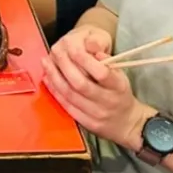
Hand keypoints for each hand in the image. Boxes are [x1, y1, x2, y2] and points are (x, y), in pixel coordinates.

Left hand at [43, 29, 150, 149]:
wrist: (127, 123)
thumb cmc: (120, 93)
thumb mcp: (120, 75)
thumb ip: (107, 62)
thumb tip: (93, 50)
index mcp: (118, 87)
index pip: (102, 73)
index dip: (85, 60)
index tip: (72, 48)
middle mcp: (108, 101)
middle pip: (81, 84)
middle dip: (64, 66)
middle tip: (54, 51)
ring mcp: (96, 114)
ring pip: (70, 95)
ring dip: (55, 77)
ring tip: (46, 62)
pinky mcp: (87, 123)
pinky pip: (67, 106)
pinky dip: (55, 91)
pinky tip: (48, 79)